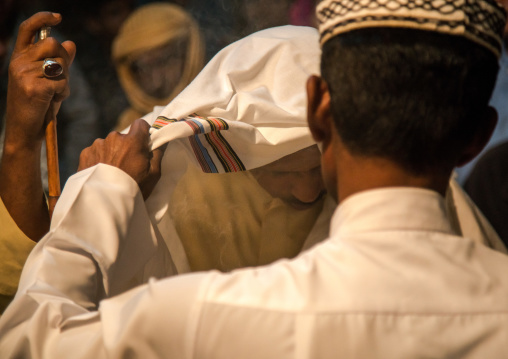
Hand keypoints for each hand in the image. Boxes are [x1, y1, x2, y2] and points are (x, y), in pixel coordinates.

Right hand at [4, 12, 75, 151]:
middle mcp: (18, 62)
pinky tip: (53, 101)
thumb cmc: (38, 105)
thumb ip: (60, 62)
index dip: (42, 18)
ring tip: (55, 93)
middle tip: (60, 79)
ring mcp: (24, 74)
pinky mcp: (34, 87)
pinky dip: (64, 92)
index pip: (28, 29)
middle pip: (54, 44)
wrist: (25, 131)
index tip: (58, 17)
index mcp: (19, 57)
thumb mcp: (49, 80)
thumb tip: (71, 43)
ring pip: (60, 64)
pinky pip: (62, 82)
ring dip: (65, 79)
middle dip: (65, 60)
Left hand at [78, 119, 164, 199]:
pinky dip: (99, 159)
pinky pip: (95, 151)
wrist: (104, 203)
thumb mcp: (154, 175)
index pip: (140, 124)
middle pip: (123, 137)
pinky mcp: (85, 153)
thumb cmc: (133, 188)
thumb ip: (158, 154)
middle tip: (127, 164)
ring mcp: (97, 145)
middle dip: (126, 146)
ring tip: (112, 171)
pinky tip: (101, 173)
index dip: (143, 133)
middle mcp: (114, 138)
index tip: (143, 144)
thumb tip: (160, 142)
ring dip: (111, 152)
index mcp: (132, 141)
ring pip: (108, 144)